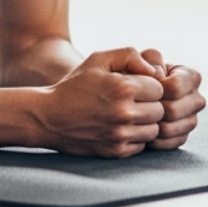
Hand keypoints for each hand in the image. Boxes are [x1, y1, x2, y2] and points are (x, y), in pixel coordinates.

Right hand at [36, 48, 165, 157]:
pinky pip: (141, 145)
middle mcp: (124, 112)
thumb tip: (156, 70)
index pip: (160, 89)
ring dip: (143, 123)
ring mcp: (120, 134)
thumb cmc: (75, 85)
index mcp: (123, 88)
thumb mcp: (97, 59)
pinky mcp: (116, 151)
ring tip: (124, 115)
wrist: (47, 117)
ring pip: (153, 130)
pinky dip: (133, 138)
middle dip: (148, 105)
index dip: (147, 86)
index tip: (132, 87)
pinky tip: (117, 128)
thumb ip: (129, 55)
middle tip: (130, 102)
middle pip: (160, 110)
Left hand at [139, 48, 204, 150]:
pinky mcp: (183, 135)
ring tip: (136, 116)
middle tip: (135, 104)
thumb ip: (148, 60)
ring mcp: (191, 118)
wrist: (126, 95)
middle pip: (173, 110)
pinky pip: (170, 142)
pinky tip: (142, 129)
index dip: (155, 88)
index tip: (141, 85)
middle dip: (151, 107)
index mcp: (191, 77)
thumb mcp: (139, 59)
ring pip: (170, 128)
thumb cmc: (132, 73)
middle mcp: (196, 98)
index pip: (175, 87)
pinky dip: (153, 139)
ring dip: (150, 124)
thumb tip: (157, 76)